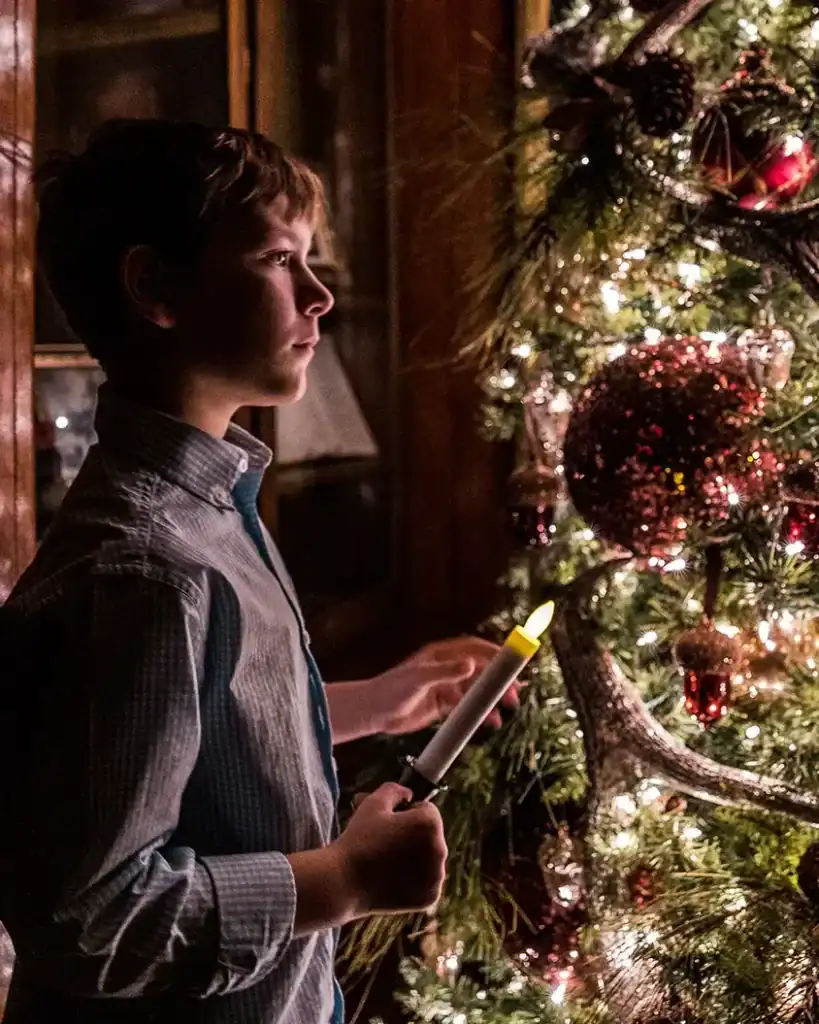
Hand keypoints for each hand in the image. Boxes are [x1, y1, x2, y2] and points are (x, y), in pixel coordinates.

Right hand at [335, 783, 446, 915]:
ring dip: (416, 855)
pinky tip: (393, 877)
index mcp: (430, 824)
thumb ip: (395, 790)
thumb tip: (409, 793)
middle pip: (430, 834)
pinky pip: (427, 880)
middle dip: (413, 834)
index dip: (406, 813)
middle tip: (386, 841)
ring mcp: (436, 876)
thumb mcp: (373, 803)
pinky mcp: (430, 897)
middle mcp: (440, 849)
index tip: (388, 824)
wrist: (344, 882)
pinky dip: (415, 878)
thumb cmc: (359, 839)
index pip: (426, 810)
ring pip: (430, 858)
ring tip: (388, 859)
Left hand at [371, 635, 521, 734]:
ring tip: (507, 708)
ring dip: (493, 698)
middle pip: (480, 670)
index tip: (514, 660)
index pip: (474, 648)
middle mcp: (446, 668)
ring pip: (476, 690)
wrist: (374, 713)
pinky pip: (468, 707)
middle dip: (499, 680)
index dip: (495, 652)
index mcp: (440, 654)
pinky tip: (491, 722)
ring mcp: (445, 686)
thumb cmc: (391, 690)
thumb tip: (470, 664)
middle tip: (515, 692)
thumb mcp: (419, 679)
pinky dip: (481, 714)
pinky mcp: (443, 704)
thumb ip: (445, 672)